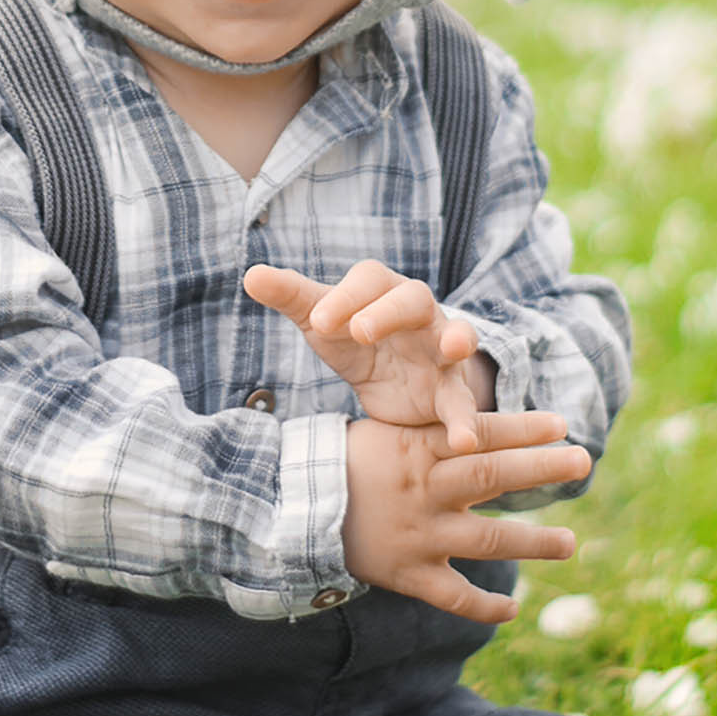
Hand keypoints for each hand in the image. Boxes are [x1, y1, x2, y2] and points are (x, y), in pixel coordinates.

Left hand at [245, 259, 491, 449]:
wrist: (395, 379)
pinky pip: (462, 400)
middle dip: (389, 312)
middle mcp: (417, 312)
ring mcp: (440, 348)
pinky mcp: (451, 388)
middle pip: (412, 298)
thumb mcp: (322, 319)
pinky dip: (465, 418)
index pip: (368, 279)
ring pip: (456, 336)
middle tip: (360, 331)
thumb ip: (291, 296)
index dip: (345, 296)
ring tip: (455, 348)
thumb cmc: (353, 336)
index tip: (318, 321)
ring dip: (458, 340)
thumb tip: (251, 275)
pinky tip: (463, 440)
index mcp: (381, 290)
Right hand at [338, 410, 591, 622]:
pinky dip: (484, 607)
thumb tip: (485, 423)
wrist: (296, 506)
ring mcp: (420, 535)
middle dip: (541, 470)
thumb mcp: (388, 433)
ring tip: (569, 543)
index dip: (523, 429)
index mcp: (419, 449)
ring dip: (533, 542)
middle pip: (491, 477)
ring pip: (486, 540)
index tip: (561, 425)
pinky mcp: (409, 573)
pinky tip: (512, 610)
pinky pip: (453, 595)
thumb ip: (437, 432)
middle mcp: (425, 490)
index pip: (480, 435)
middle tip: (582, 461)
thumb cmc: (349, 461)